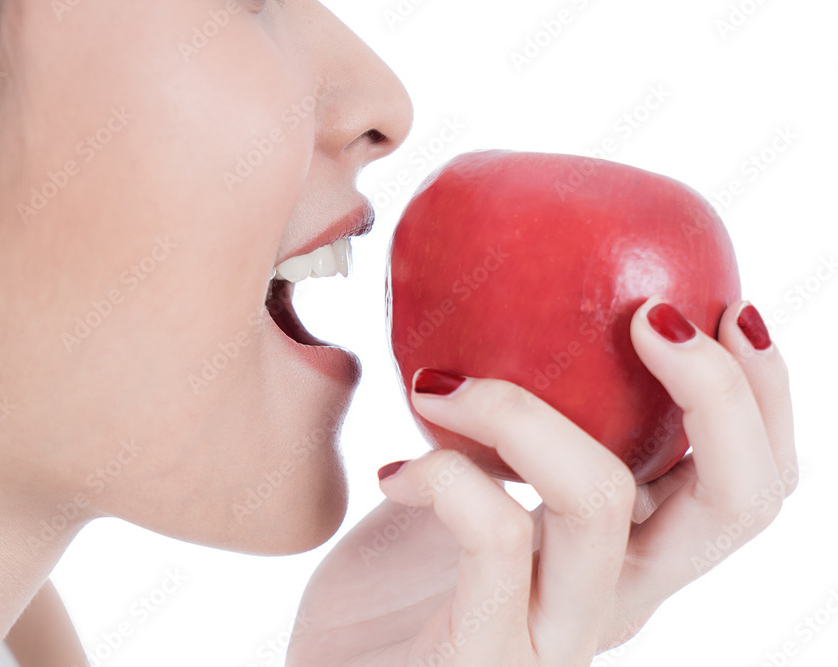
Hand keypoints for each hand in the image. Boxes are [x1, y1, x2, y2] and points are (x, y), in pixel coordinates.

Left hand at [286, 297, 795, 665]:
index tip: (724, 303)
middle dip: (717, 391)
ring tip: (440, 383)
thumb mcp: (472, 482)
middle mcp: (618, 594)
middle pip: (735, 503)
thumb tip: (509, 305)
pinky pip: (494, 538)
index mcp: (632, 549)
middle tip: (652, 314)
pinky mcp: (489, 656)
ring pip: (603, 501)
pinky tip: (393, 476)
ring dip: (519, 411)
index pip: (748, 482)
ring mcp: (559, 633)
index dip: (763, 394)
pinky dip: (442, 474)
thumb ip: (512, 422)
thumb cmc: (399, 582)